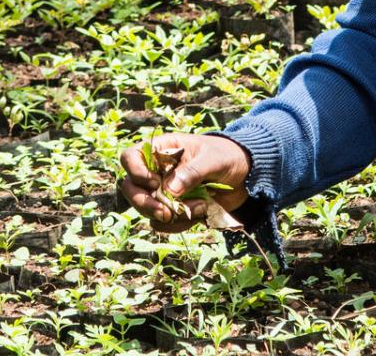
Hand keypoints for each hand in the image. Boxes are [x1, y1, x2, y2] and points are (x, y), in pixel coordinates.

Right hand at [118, 132, 250, 232]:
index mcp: (161, 150)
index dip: (135, 172)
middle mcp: (156, 171)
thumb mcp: (213, 159)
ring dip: (170, 215)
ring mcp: (163, 192)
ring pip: (146, 209)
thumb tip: (169, 190)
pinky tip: (201, 213)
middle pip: (131, 188)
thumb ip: (192, 171)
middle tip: (165, 213)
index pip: (130, 158)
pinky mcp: (174, 210)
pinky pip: (164, 223)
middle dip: (145, 203)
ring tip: (200, 207)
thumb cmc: (227, 156)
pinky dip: (180, 224)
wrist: (245, 176)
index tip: (154, 182)